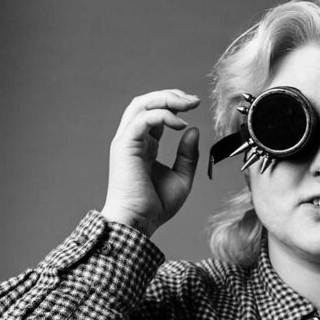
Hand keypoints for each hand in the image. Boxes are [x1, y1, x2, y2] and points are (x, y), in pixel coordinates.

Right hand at [102, 89, 199, 235]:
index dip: (174, 105)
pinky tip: (180, 124)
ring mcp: (126, 141)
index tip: (195, 106)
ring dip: (166, 99)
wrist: (138, 223)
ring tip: (188, 104)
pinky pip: (143, 119)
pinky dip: (163, 116)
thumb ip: (188, 155)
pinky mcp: (124, 146)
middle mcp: (133, 139)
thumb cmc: (155, 206)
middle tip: (194, 100)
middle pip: (146, 102)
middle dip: (171, 96)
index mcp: (143, 145)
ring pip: (141, 104)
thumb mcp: (182, 178)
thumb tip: (193, 129)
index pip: (155, 113)